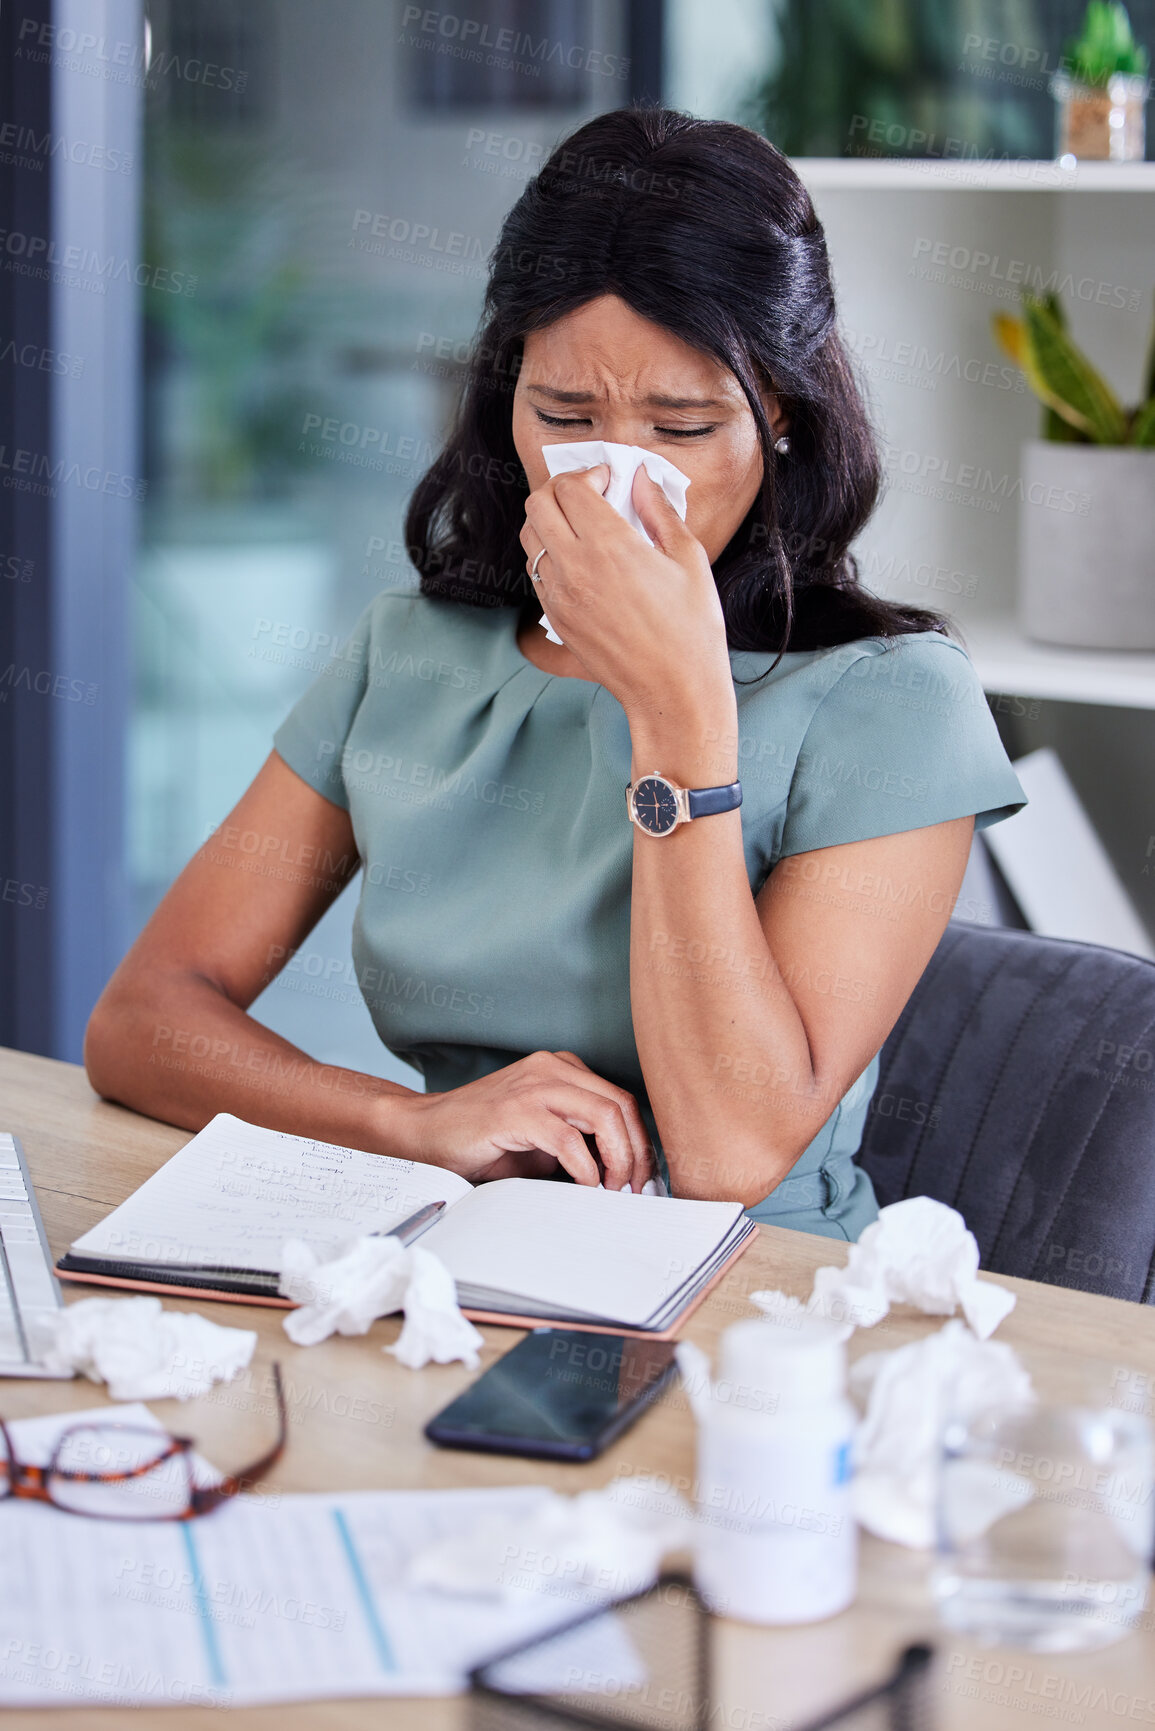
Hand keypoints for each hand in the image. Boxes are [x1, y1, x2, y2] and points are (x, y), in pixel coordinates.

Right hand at [390, 1050, 654, 1189]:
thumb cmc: (481, 1139)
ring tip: (613, 1189)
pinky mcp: (514, 1111)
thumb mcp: (542, 1138)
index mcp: (561, 1069)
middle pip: (620, 1106)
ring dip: (618, 1160)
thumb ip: (580, 1142)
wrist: (424, 1132)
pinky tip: (584, 1186)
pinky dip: (584, 1168)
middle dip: (637, 1153)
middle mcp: (551, 1069)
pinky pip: (567, 1139)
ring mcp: (533, 1086)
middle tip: (633, 1188)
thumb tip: (621, 1172)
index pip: (620, 1100)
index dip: (640, 1142)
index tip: (642, 1177)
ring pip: (603, 1115)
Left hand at [520, 464, 733, 724]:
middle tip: (589, 499)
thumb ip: (659, 511)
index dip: (588, 475)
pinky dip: (550, 555)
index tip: (609, 483)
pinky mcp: (556, 619)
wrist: (673, 690)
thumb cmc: (691, 628)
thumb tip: (641, 478)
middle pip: (537, 504)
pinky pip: (536, 572)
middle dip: (560, 491)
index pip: (569, 487)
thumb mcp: (689, 559)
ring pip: (530, 538)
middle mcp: (575, 567)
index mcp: (610, 545)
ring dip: (552, 522)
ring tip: (584, 530)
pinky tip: (581, 562)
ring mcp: (559, 595)